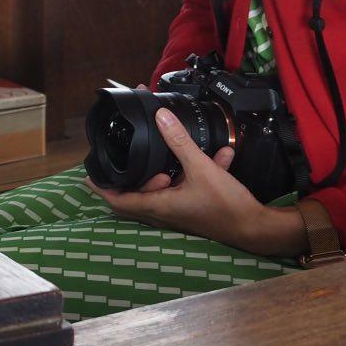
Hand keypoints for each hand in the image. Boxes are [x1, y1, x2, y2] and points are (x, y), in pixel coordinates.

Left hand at [87, 107, 304, 256]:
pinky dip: (197, 170)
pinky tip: (221, 153)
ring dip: (165, 171)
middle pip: (136, 194)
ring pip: (163, 189)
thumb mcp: (201, 168)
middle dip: (133, 175)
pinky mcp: (197, 207)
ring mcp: (181, 211)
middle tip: (135, 154)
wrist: (257, 229)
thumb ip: (179, 142)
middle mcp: (165, 212)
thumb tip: (160, 117)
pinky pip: (191, 186)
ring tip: (173, 151)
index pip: (118, 200)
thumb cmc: (226, 206)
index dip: (101, 188)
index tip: (88, 176)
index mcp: (158, 206)